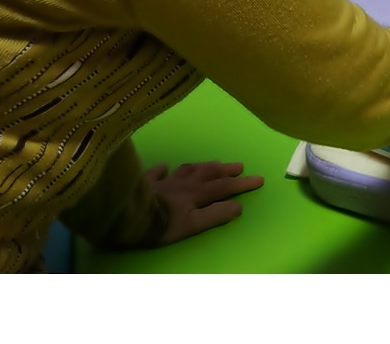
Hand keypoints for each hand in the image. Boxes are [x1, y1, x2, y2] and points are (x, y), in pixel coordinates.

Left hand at [147, 160, 264, 246]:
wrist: (130, 215)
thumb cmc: (163, 224)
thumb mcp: (193, 225)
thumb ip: (216, 214)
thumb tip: (238, 206)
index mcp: (197, 194)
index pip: (224, 187)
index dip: (242, 183)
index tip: (259, 179)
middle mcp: (184, 183)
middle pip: (208, 173)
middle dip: (225, 170)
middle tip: (239, 166)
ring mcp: (165, 181)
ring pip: (188, 169)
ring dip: (202, 166)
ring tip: (212, 163)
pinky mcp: (146, 183)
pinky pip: (156, 172)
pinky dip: (163, 169)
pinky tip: (165, 166)